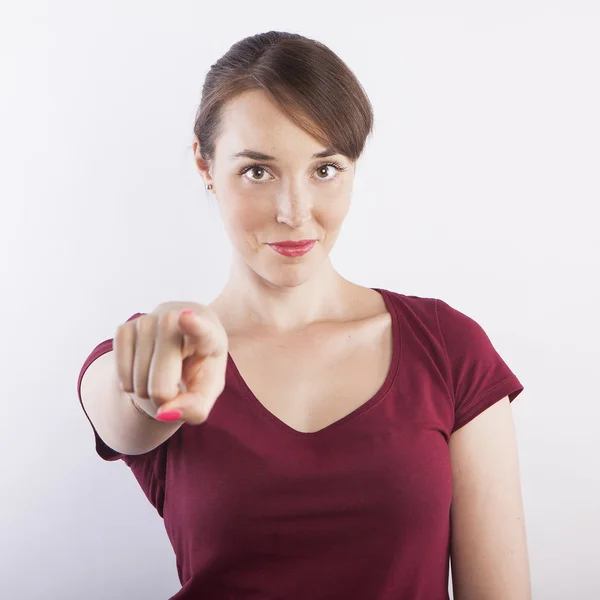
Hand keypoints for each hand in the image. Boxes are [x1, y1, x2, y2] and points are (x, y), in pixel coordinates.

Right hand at [113, 303, 228, 424]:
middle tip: (175, 388)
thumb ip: (194, 408)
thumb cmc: (198, 370)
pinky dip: (130, 384)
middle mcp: (177, 319)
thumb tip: (164, 412)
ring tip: (162, 378)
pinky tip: (144, 373)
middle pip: (162, 374)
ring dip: (147, 392)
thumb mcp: (206, 392)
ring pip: (139, 376)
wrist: (181, 346)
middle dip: (164, 394)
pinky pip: (120, 370)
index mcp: (209, 334)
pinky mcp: (125, 327)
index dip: (194, 325)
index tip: (186, 317)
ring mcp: (148, 320)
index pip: (202, 330)